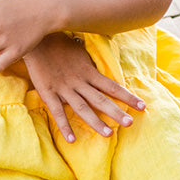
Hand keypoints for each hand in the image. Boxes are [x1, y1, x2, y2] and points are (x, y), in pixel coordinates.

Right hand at [23, 33, 145, 142]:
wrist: (37, 39)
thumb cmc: (60, 44)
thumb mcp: (80, 51)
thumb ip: (90, 63)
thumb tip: (101, 69)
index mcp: (88, 71)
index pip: (112, 86)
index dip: (127, 96)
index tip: (142, 106)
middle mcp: (79, 81)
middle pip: (100, 99)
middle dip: (116, 112)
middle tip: (130, 123)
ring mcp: (64, 88)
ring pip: (82, 108)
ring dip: (95, 121)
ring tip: (108, 134)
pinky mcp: (48, 92)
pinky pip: (57, 112)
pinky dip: (64, 126)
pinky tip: (72, 140)